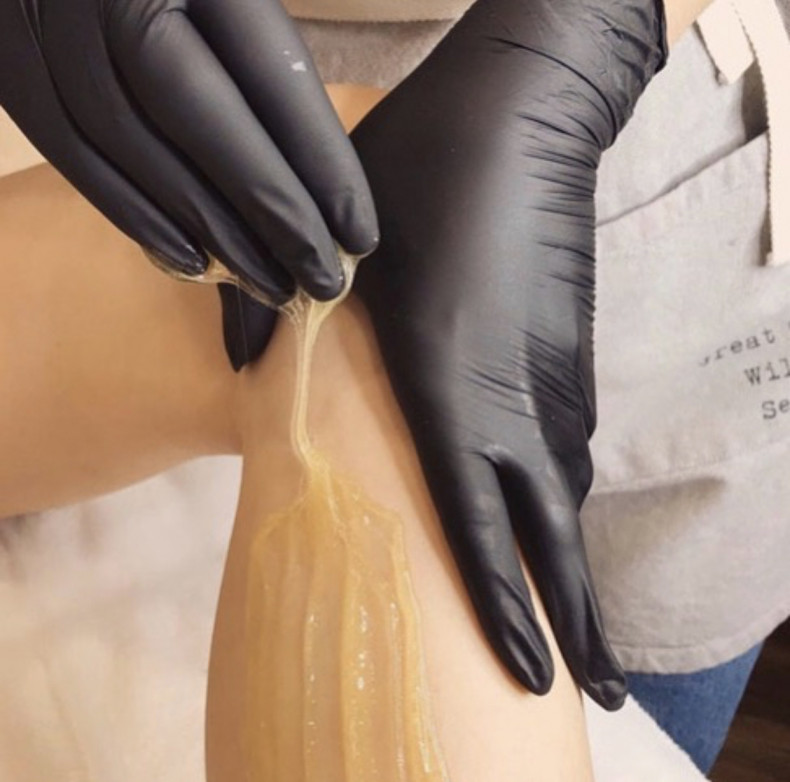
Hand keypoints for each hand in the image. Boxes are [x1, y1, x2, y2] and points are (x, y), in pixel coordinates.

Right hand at [0, 0, 377, 308]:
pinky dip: (138, 219)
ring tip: (272, 284)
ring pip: (141, 152)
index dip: (321, 164)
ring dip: (214, 233)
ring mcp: (51, 29)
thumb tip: (320, 174)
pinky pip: (77, 158)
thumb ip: (267, 50)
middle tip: (325, 281)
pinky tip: (192, 263)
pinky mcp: (14, 72)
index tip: (361, 235)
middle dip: (274, 215)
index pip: (272, 76)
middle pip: (205, 122)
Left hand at [350, 0, 666, 708]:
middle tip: (597, 689)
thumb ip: (287, 322)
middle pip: (557, 532)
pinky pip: (566, 444)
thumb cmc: (414, 180)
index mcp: (451, 386)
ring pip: (563, 489)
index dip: (507, 605)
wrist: (514, 113)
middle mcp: (516, 400)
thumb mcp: (339, 251)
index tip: (528, 674)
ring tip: (571, 615)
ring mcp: (555, 377)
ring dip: (567, 556)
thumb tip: (239, 364)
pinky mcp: (571, 352)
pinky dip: (556, 491)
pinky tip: (546, 505)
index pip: (482, 522)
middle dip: (579, 617)